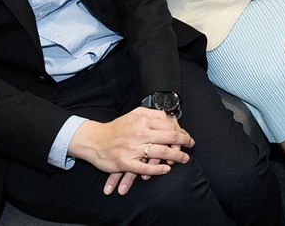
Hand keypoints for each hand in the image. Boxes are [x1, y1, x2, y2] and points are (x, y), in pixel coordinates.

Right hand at [68, 108, 192, 194]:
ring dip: (176, 157)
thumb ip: (152, 114)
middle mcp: (139, 133)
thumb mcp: (134, 114)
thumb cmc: (116, 128)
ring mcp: (132, 148)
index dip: (181, 132)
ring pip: (161, 153)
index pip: (170, 126)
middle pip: (170, 138)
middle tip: (190, 147)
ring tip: (183, 159)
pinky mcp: (125, 162)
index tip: (186, 137)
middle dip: (184, 143)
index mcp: (142, 120)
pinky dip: (159, 170)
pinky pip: (146, 168)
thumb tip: (169, 116)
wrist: (94, 140)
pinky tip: (167, 169)